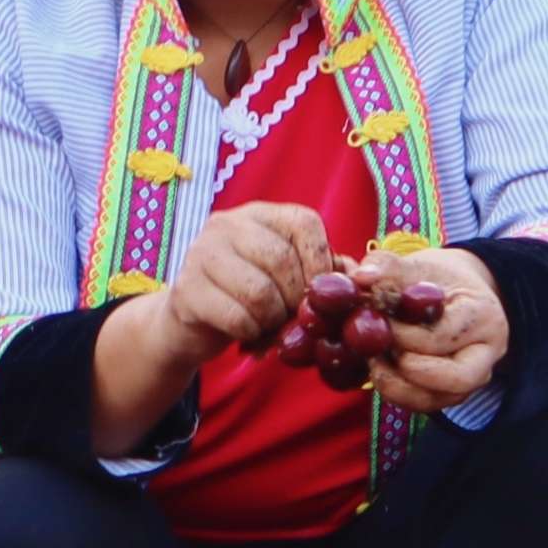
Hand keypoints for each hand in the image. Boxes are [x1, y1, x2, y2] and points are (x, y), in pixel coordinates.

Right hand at [158, 202, 332, 352]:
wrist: (191, 323)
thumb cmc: (249, 296)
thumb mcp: (288, 278)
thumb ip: (324, 272)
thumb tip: (361, 276)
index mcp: (259, 214)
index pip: (304, 224)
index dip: (321, 262)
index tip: (320, 293)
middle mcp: (227, 224)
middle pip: (281, 260)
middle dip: (297, 300)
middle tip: (294, 318)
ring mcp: (201, 253)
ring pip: (258, 292)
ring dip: (273, 320)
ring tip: (269, 326)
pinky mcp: (186, 290)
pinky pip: (236, 317)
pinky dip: (251, 333)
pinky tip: (248, 334)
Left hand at [359, 246, 506, 413]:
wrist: (454, 293)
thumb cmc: (438, 277)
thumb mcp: (419, 263)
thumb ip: (390, 266)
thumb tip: (361, 277)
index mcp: (484, 316)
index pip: (444, 337)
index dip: (404, 335)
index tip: (377, 321)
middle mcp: (487, 355)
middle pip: (454, 379)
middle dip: (406, 367)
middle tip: (375, 349)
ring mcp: (472, 379)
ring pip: (437, 399)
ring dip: (396, 385)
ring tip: (372, 360)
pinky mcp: (451, 393)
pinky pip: (424, 404)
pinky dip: (396, 392)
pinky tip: (377, 369)